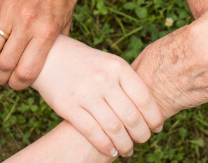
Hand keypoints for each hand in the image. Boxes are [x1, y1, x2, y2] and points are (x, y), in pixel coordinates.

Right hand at [0, 0, 80, 89]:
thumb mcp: (66, 23)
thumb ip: (55, 45)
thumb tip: (46, 68)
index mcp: (46, 31)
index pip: (26, 71)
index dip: (18, 85)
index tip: (18, 85)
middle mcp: (27, 22)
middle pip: (4, 65)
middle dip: (0, 79)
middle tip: (1, 80)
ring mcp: (9, 11)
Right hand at [32, 35, 163, 157]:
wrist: (50, 56)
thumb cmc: (86, 62)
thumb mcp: (109, 63)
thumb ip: (126, 82)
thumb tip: (149, 109)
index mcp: (118, 67)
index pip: (144, 98)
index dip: (154, 117)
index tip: (157, 127)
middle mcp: (104, 79)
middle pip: (131, 116)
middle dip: (141, 134)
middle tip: (143, 140)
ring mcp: (86, 93)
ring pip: (114, 128)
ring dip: (125, 144)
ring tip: (128, 150)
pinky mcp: (68, 107)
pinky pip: (92, 132)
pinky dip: (105, 146)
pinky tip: (111, 151)